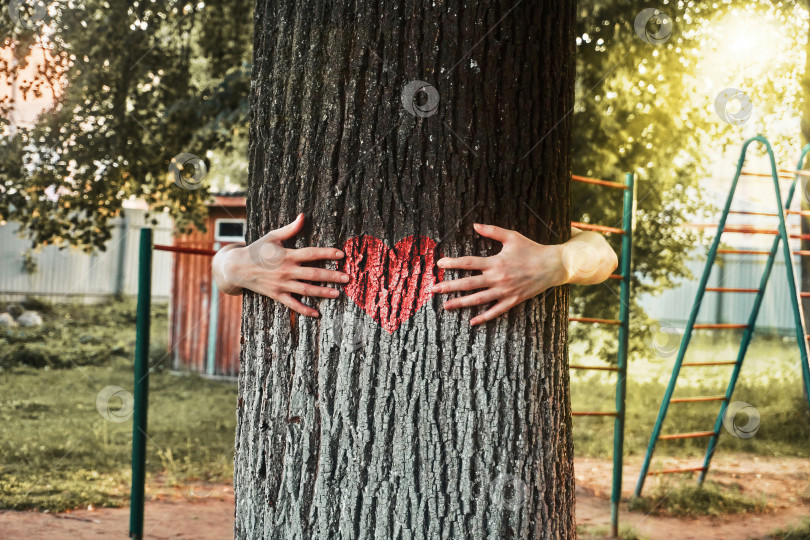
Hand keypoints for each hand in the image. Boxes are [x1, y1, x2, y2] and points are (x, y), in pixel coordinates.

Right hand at [212, 213, 348, 316]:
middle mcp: (286, 270)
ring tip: (337, 294)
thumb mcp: (272, 237)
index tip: (341, 254)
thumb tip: (303, 216)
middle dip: (332, 276)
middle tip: (347, 278)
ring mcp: (282, 284)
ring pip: (306, 290)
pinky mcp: (277, 295)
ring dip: (322, 292)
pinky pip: (292, 304)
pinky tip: (316, 313)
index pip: (311, 253)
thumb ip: (290, 229)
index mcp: (287, 254)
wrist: (236, 267)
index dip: (327, 253)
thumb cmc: (256, 249)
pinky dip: (304, 310)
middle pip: (313, 274)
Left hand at [433, 224, 569, 325]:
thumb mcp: (512, 236)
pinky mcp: (512, 300)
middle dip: (449, 286)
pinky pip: (495, 311)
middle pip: (468, 283)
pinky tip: (471, 322)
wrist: (552, 266)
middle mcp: (497, 278)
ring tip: (445, 306)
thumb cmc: (531, 249)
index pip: (469, 262)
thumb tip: (474, 224)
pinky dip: (483, 317)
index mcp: (495, 262)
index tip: (439, 264)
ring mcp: (504, 291)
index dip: (453, 263)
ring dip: (460, 303)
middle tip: (433, 289)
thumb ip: (492, 231)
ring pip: (478, 300)